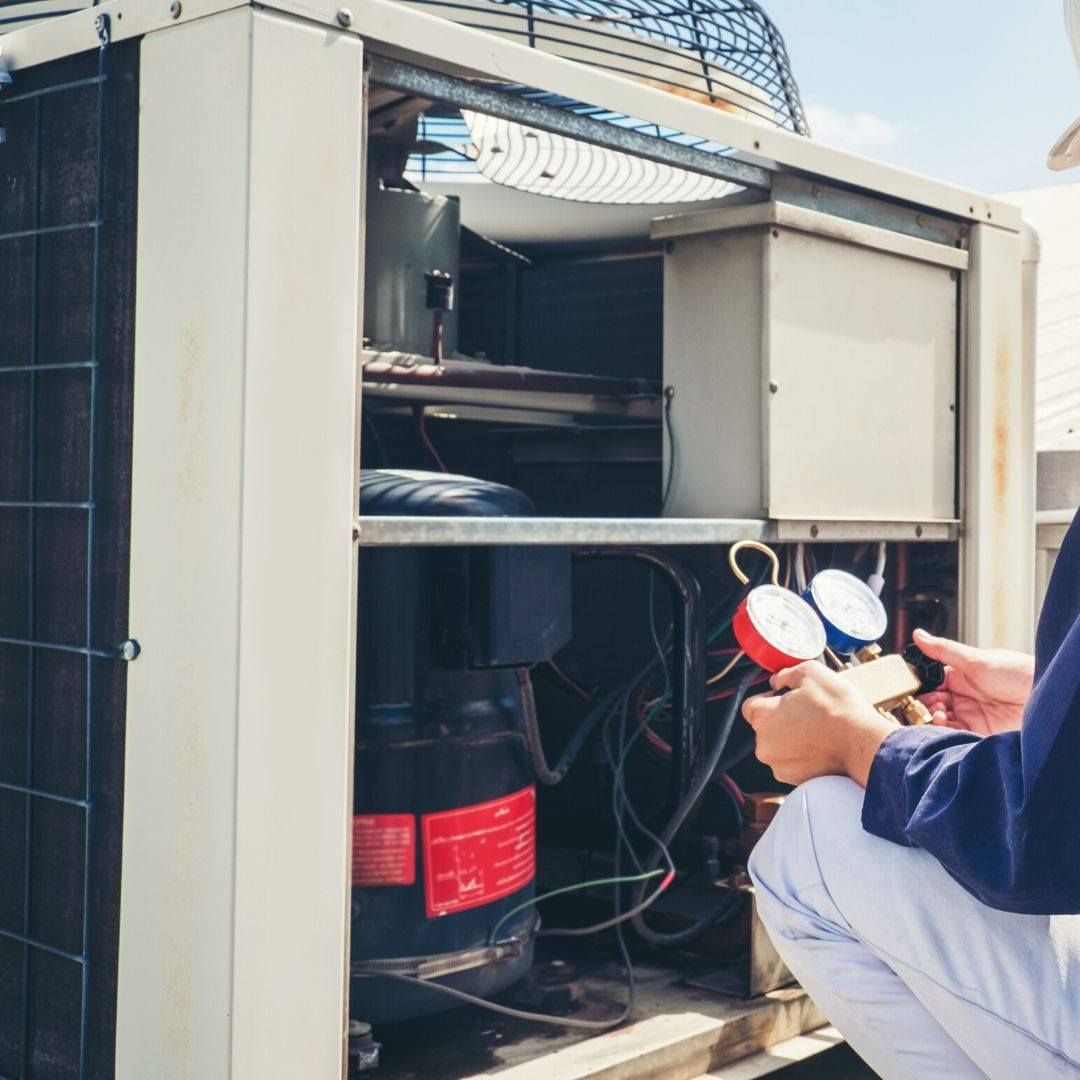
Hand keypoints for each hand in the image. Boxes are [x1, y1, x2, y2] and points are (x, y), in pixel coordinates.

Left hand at [742, 661, 895, 787]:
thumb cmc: (838, 709)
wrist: (864, 744)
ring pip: (779, 747)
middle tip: (807, 712)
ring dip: (792, 738)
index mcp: (763, 717)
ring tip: (818, 730)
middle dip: (781, 719)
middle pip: (765, 727)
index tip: (784, 697)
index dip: (768, 698)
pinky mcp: (795, 780)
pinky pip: (793, 763)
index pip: (751, 705)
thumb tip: (777, 681)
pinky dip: (803, 756)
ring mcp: (779, 766)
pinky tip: (822, 746)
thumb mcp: (811, 673)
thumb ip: (785, 674)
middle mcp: (764, 745)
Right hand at [913, 628, 1032, 735]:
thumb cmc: (1018, 674)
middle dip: (924, 703)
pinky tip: (942, 721)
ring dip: (932, 715)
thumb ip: (943, 650)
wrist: (1045, 699)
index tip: (911, 687)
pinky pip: (952, 734)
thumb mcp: (975, 659)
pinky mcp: (978, 734)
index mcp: (964, 677)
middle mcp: (966, 697)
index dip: (921, 685)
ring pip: (940, 719)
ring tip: (937, 710)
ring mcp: (972, 716)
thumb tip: (918, 635)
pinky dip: (942, 729)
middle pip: (934, 702)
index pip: (933, 682)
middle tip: (924, 701)